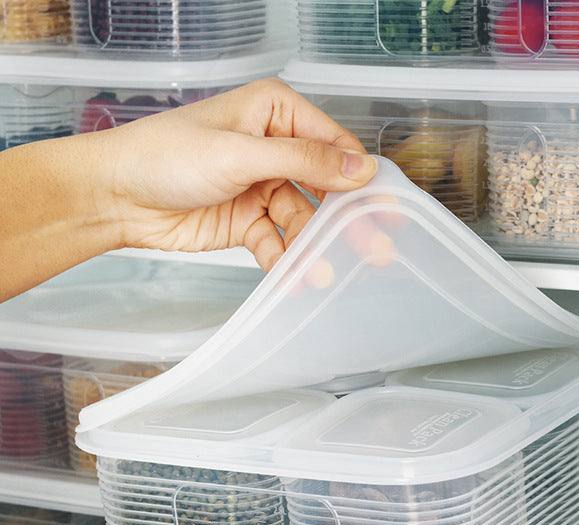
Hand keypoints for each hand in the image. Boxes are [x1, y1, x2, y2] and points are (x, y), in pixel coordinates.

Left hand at [102, 79, 377, 269]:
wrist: (116, 196)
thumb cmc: (166, 155)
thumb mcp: (241, 152)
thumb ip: (303, 160)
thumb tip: (361, 166)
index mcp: (275, 114)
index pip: (333, 144)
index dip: (359, 176)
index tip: (384, 207)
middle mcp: (275, 149)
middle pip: (325, 186)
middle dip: (346, 219)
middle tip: (375, 248)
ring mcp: (262, 187)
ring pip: (303, 220)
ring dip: (314, 247)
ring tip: (326, 272)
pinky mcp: (249, 222)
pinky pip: (278, 243)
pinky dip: (287, 262)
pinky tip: (296, 279)